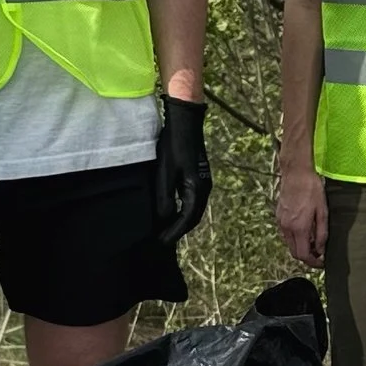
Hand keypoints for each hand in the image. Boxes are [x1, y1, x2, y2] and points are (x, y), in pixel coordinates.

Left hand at [154, 94, 211, 242]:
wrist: (185, 123)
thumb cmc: (173, 146)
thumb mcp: (165, 173)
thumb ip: (165, 198)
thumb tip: (164, 219)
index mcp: (197, 190)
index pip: (187, 219)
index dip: (174, 232)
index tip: (161, 242)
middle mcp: (204, 188)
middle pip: (193, 217)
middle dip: (178, 230)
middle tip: (162, 240)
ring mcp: (203, 182)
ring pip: (193, 209)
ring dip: (181, 221)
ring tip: (165, 229)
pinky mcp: (198, 177)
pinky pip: (192, 200)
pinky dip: (183, 210)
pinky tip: (172, 211)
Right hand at [276, 165, 326, 265]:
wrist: (296, 173)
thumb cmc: (312, 189)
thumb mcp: (323, 212)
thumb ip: (322, 233)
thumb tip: (321, 249)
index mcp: (299, 228)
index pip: (303, 255)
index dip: (313, 263)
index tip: (322, 262)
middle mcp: (287, 228)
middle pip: (295, 253)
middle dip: (307, 257)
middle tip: (320, 254)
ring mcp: (281, 222)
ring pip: (290, 244)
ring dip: (301, 247)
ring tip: (314, 241)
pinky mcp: (279, 217)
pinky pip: (286, 234)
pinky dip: (295, 238)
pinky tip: (305, 230)